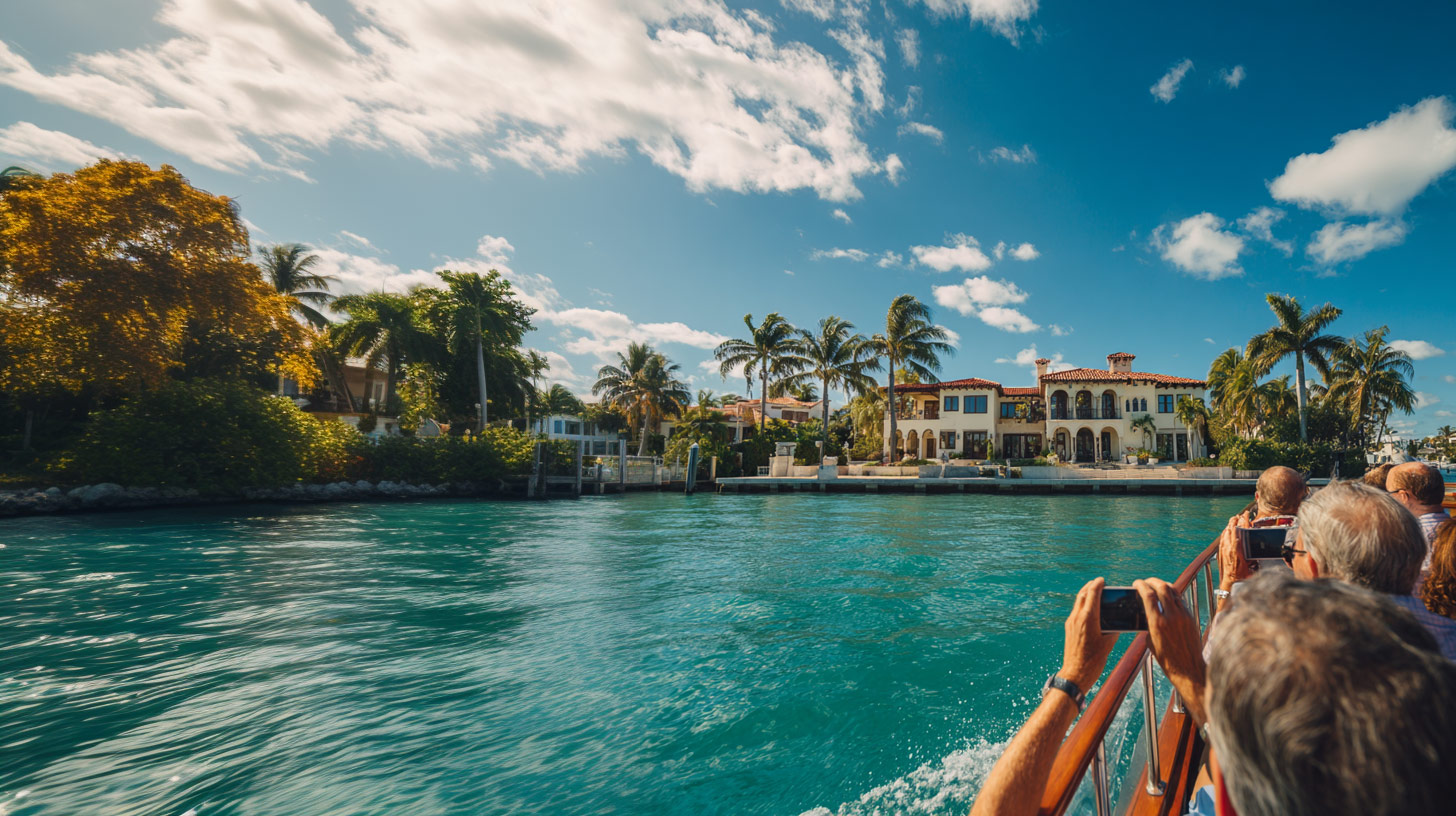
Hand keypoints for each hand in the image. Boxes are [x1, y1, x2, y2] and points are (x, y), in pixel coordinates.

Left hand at [1059, 578, 1118, 690]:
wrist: (1076, 672)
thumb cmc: (1094, 660)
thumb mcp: (1109, 643)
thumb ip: (1113, 629)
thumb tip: (1117, 622)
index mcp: (1088, 618)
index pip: (1092, 594)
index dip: (1098, 584)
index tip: (1103, 580)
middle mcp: (1077, 617)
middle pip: (1082, 594)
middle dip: (1090, 586)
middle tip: (1099, 583)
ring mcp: (1071, 622)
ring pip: (1077, 602)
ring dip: (1085, 594)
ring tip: (1095, 592)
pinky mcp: (1069, 628)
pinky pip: (1076, 611)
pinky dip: (1083, 604)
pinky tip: (1091, 608)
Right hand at [1134, 577, 1208, 725]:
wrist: (1189, 670)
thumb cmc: (1167, 660)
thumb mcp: (1151, 642)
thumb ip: (1148, 624)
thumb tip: (1147, 613)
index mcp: (1158, 623)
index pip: (1148, 595)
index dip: (1140, 585)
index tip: (1136, 583)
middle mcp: (1172, 617)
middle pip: (1162, 587)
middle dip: (1152, 581)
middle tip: (1146, 581)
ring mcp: (1184, 616)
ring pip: (1174, 591)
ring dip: (1164, 585)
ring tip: (1157, 586)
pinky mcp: (1191, 618)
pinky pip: (1181, 600)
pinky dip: (1173, 595)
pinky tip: (1168, 597)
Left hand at [1217, 515, 1254, 589]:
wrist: (1231, 580)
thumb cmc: (1241, 573)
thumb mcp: (1249, 562)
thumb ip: (1249, 551)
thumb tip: (1246, 540)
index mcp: (1237, 549)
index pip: (1240, 531)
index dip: (1243, 521)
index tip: (1245, 515)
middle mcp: (1229, 547)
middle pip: (1231, 530)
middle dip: (1234, 521)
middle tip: (1238, 515)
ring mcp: (1224, 549)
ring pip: (1226, 533)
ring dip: (1229, 526)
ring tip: (1232, 520)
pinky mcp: (1221, 551)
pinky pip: (1222, 539)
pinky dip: (1225, 533)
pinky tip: (1226, 530)